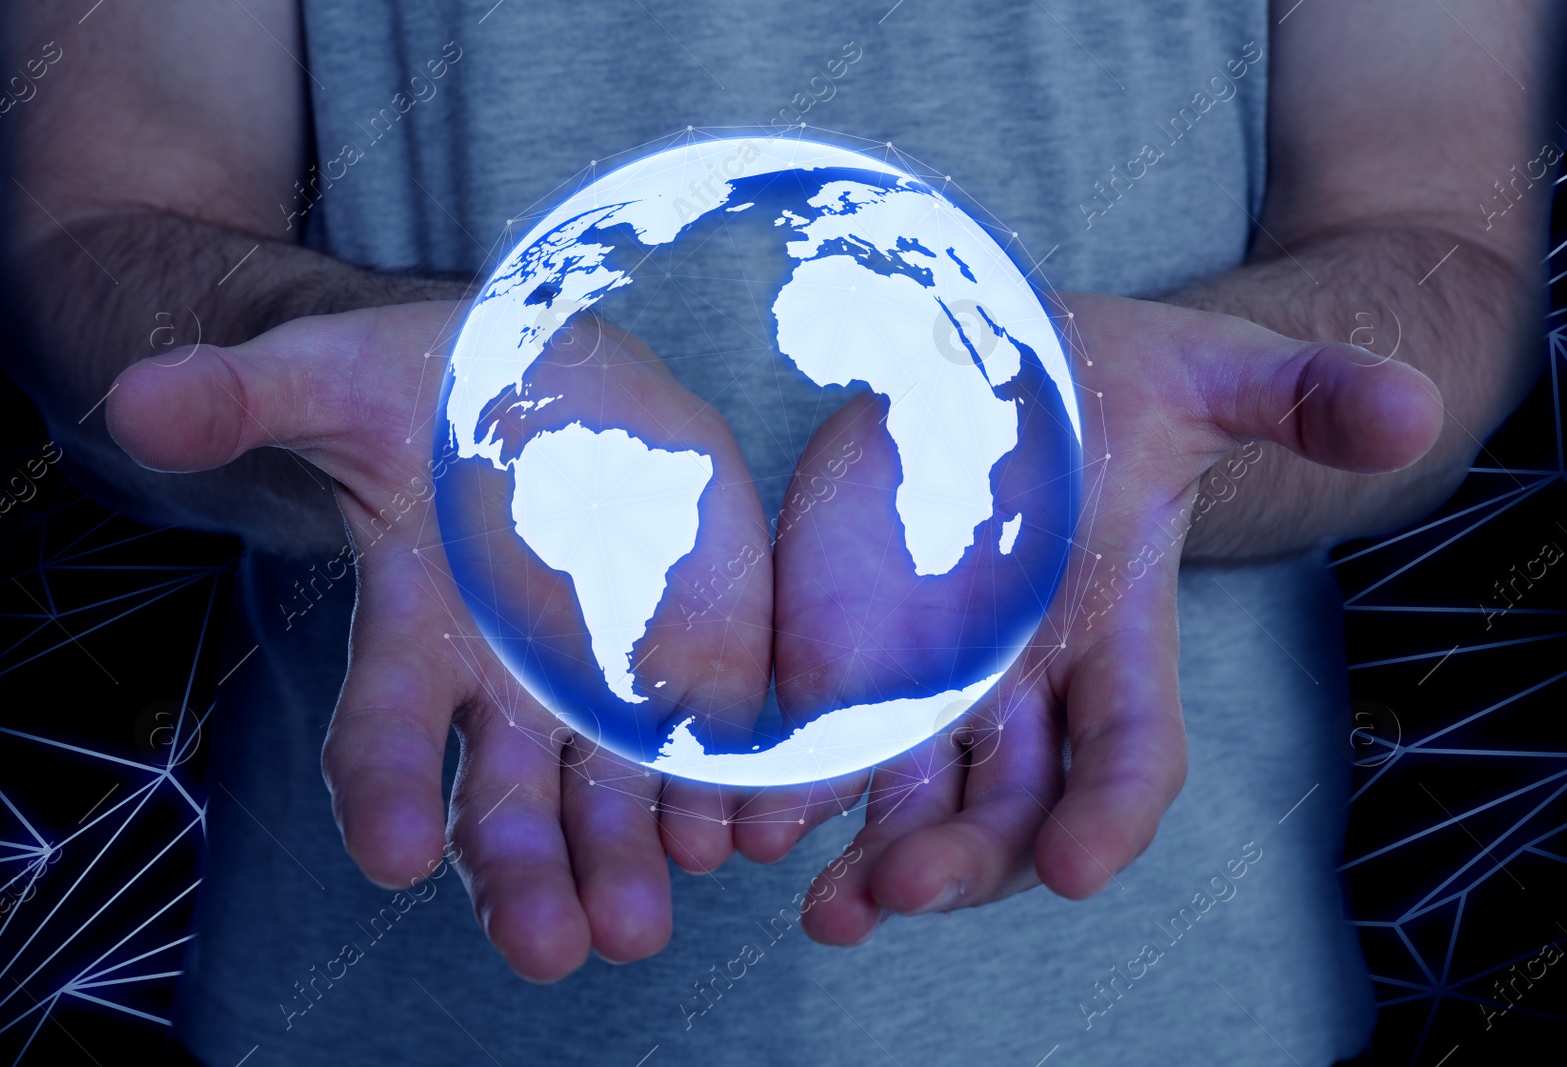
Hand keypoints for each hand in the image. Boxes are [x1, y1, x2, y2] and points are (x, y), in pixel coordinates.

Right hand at [106, 304, 774, 979]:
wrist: (535, 388)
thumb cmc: (418, 398)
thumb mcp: (328, 381)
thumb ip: (241, 399)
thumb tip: (134, 401)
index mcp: (415, 634)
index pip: (382, 733)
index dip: (381, 792)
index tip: (392, 855)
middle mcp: (507, 686)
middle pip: (507, 802)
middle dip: (525, 876)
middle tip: (551, 947)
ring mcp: (607, 678)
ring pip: (615, 793)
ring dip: (631, 858)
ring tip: (642, 917)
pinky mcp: (694, 651)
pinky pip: (716, 734)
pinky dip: (731, 788)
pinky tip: (746, 832)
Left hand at [732, 292, 1442, 943]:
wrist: (1009, 366)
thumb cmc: (1121, 385)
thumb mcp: (1217, 373)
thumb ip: (1306, 397)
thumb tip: (1414, 414)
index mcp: (1117, 639)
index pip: (1129, 757)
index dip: (1112, 816)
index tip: (1079, 869)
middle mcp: (1026, 684)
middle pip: (1008, 810)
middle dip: (966, 859)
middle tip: (903, 890)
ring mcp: (932, 676)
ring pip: (909, 800)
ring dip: (868, 860)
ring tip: (825, 903)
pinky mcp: (849, 648)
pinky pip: (821, 739)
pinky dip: (790, 789)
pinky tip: (748, 823)